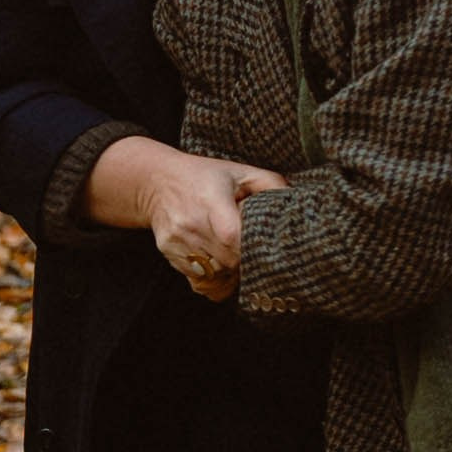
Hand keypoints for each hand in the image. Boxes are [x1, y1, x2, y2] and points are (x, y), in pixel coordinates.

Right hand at [87, 135, 288, 296]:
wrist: (156, 181)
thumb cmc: (205, 175)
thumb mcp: (239, 171)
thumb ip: (270, 184)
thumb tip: (295, 202)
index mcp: (211, 199)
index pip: (232, 236)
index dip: (250, 249)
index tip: (262, 248)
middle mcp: (191, 222)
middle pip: (227, 261)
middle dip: (246, 263)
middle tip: (254, 253)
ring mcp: (177, 240)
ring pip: (214, 276)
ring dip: (231, 274)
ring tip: (236, 257)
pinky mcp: (169, 252)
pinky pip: (198, 281)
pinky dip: (214, 279)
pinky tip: (219, 264)